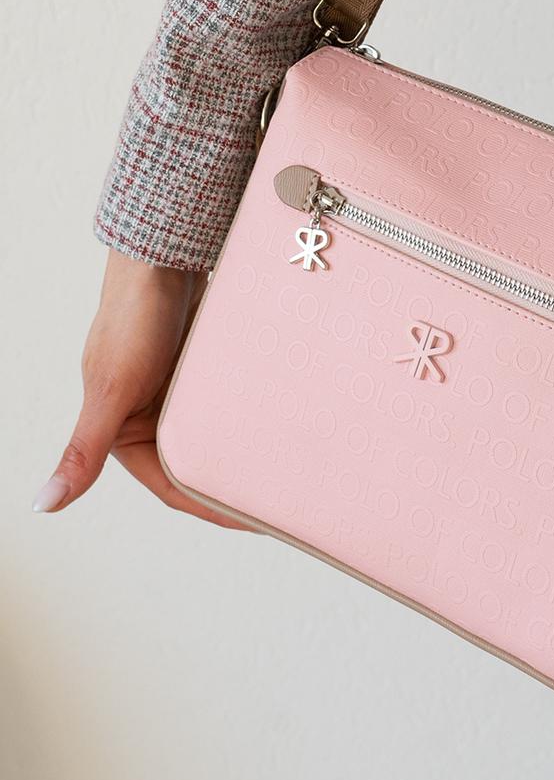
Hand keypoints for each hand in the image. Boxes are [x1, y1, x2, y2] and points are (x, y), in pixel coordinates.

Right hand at [33, 247, 249, 529]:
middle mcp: (150, 416)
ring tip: (284, 467)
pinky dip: (248, 415)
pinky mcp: (202, 366)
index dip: (209, 507)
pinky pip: (226, 402)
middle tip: (277, 500)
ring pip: (214, 433)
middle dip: (230, 483)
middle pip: (196, 463)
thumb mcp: (111, 390)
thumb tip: (43, 504)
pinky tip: (277, 423)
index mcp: (124, 434)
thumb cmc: (130, 318)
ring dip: (243, 449)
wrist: (162, 257)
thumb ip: (83, 450)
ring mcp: (178, 390)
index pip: (171, 486)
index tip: (251, 521)